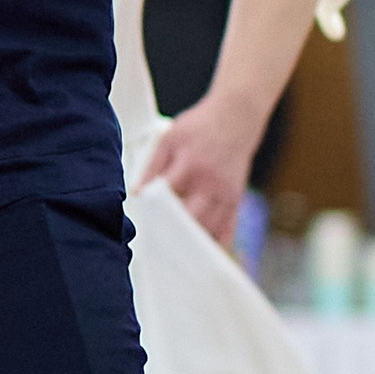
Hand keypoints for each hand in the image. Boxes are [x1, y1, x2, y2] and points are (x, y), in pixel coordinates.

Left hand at [137, 95, 263, 249]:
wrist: (237, 118)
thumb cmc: (200, 126)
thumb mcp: (170, 138)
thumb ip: (152, 166)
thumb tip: (137, 193)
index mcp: (191, 166)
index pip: (167, 199)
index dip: (152, 214)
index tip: (140, 227)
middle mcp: (211, 184)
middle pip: (190, 221)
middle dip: (171, 235)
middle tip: (154, 248)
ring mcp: (226, 195)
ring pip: (208, 230)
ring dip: (190, 244)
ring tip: (172, 255)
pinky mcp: (236, 201)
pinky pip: (226, 231)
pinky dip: (213, 243)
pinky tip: (199, 253)